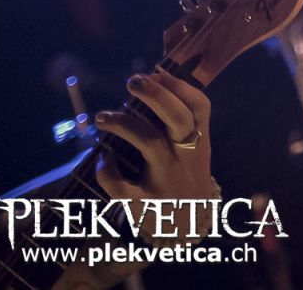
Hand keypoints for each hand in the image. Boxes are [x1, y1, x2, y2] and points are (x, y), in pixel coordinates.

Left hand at [93, 72, 214, 241]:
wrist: (188, 228)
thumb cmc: (186, 177)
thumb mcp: (195, 149)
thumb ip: (181, 123)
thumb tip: (152, 83)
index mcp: (199, 140)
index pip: (199, 106)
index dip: (179, 86)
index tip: (156, 73)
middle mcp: (186, 156)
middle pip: (176, 117)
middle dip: (154, 95)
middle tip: (133, 81)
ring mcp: (167, 178)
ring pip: (148, 142)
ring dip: (122, 123)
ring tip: (103, 117)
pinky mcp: (145, 202)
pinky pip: (121, 184)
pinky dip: (107, 170)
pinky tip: (103, 161)